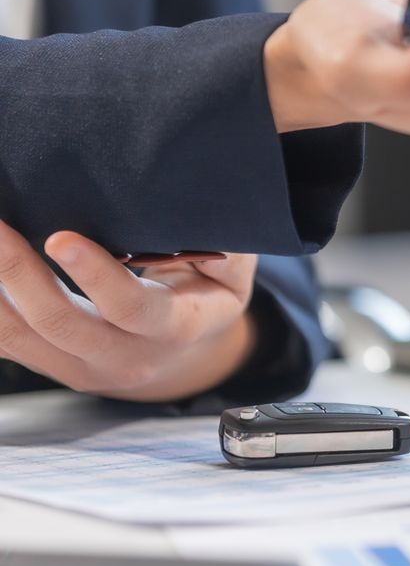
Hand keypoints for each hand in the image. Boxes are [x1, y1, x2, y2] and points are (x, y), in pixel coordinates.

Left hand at [0, 221, 258, 402]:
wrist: (186, 355)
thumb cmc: (207, 295)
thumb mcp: (231, 270)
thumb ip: (222, 240)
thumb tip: (205, 196)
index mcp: (177, 328)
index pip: (132, 308)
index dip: (96, 275)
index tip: (60, 236)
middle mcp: (126, 357)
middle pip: (60, 323)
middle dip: (18, 272)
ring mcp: (82, 369)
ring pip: (19, 339)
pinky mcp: (50, 367)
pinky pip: (4, 344)